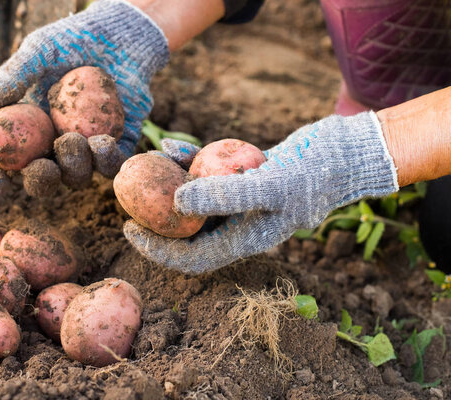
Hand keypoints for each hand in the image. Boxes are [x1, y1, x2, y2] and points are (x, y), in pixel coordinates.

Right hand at [0, 0, 168, 194]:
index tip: (0, 181)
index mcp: (22, 131)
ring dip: (76, 166)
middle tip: (45, 167)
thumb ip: (13, 77)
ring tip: (80, 140)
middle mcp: (50, 147)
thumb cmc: (68, 42)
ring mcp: (83, 151)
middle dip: (41, 181)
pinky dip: (107, 160)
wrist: (116, 38)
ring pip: (77, 178)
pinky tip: (104, 143)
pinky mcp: (115, 147)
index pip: (0, 163)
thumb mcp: (38, 53)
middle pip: (41, 181)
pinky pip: (111, 165)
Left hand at [124, 112, 399, 273]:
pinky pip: (207, 176)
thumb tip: (174, 201)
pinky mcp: (243, 179)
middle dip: (156, 217)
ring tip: (143, 170)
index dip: (157, 250)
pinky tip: (172, 147)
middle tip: (128, 198)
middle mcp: (238, 225)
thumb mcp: (269, 187)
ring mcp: (240, 202)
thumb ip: (224, 196)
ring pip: (194, 200)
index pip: (191, 258)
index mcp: (243, 241)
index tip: (129, 228)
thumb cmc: (312, 176)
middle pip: (187, 230)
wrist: (342, 153)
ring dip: (169, 186)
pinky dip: (190, 162)